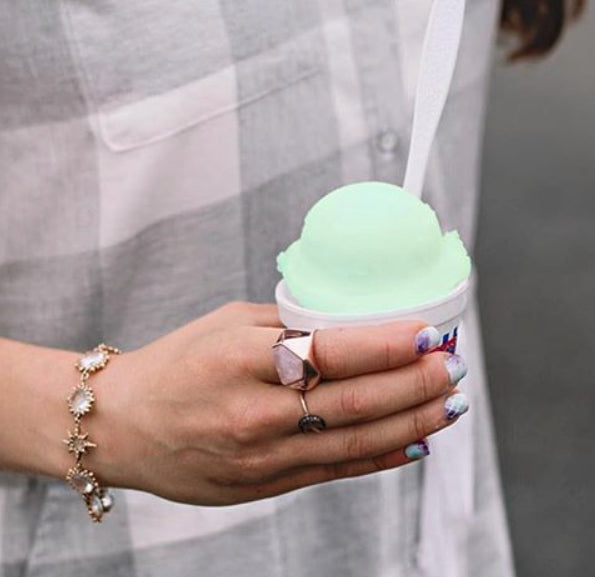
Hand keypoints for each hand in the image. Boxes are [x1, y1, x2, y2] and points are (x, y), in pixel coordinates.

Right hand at [85, 302, 468, 505]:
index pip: (332, 351)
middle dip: (415, 383)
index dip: (388, 344)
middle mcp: (253, 412)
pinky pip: (335, 471)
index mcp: (240, 360)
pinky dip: (381, 458)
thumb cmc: (174, 365)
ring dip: (413, 422)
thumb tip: (352, 327)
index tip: (428, 333)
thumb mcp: (225, 325)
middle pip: (355, 401)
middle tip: (453, 365)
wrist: (121, 425)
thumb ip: (288, 327)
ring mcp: (261, 456)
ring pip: (355, 443)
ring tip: (450, 403)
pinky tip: (415, 442)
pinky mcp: (264, 485)